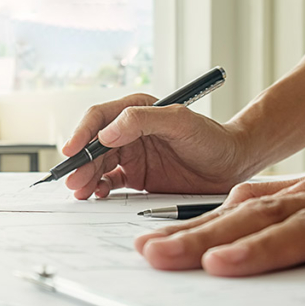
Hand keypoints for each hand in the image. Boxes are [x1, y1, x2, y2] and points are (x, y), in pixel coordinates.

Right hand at [63, 93, 251, 199]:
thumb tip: (108, 131)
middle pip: (94, 145)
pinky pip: (110, 181)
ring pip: (98, 165)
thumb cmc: (212, 139)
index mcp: (137, 110)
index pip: (99, 118)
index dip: (82, 133)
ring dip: (86, 177)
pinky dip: (99, 188)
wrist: (233, 165)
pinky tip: (96, 195)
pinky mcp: (137, 176)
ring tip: (80, 191)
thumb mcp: (180, 122)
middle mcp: (129, 131)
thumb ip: (143, 120)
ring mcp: (132, 154)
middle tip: (73, 180)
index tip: (71, 150)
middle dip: (80, 162)